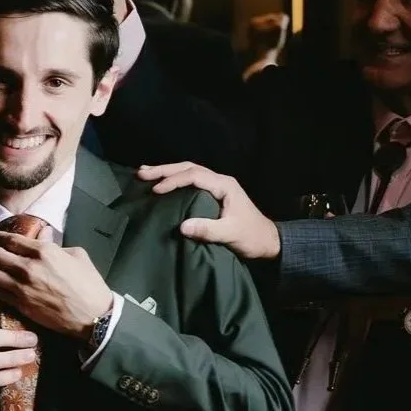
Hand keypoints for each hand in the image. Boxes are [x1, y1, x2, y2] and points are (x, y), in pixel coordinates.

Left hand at [0, 229, 112, 339]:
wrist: (93, 316)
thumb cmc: (89, 284)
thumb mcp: (77, 255)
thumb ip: (55, 243)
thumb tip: (42, 235)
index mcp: (44, 251)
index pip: (11, 240)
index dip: (0, 237)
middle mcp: (29, 268)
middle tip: (1, 257)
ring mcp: (23, 288)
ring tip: (0, 272)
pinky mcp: (21, 305)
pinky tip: (5, 288)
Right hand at [136, 162, 280, 259]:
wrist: (268, 242)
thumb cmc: (251, 237)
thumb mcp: (230, 234)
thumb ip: (208, 230)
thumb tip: (182, 227)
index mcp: (224, 185)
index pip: (194, 176)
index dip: (173, 181)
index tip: (156, 190)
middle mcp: (220, 181)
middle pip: (189, 168)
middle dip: (164, 170)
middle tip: (142, 174)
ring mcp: (217, 186)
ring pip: (189, 172)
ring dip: (168, 172)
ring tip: (146, 173)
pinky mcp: (214, 194)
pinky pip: (191, 181)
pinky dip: (175, 180)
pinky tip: (162, 183)